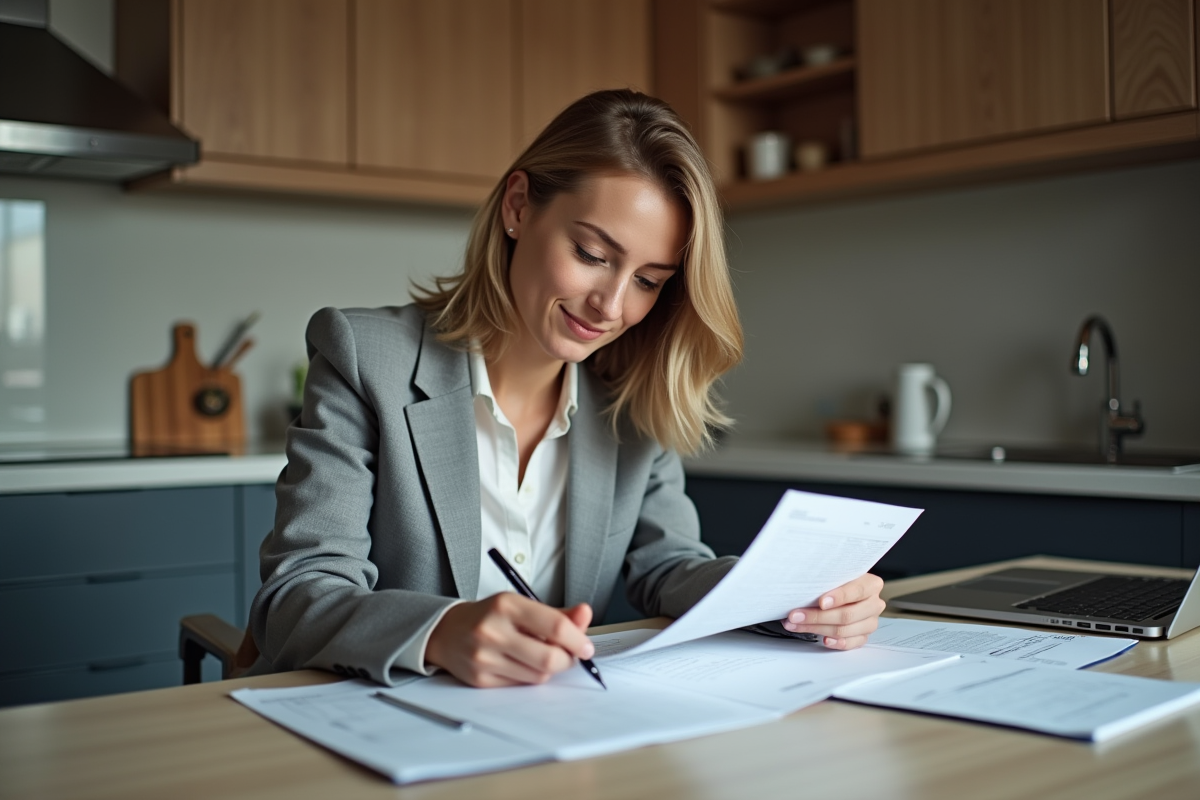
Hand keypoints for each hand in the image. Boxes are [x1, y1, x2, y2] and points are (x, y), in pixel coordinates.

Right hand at [425, 593, 594, 687]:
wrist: (446, 632)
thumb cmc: (491, 616)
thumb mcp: (521, 605)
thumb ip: (556, 614)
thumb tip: (586, 614)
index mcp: (507, 605)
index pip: (555, 626)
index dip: (578, 640)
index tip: (586, 646)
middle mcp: (493, 631)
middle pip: (549, 658)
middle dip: (568, 660)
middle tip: (569, 656)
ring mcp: (484, 658)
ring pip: (538, 676)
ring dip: (549, 670)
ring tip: (541, 657)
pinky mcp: (480, 680)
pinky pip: (520, 685)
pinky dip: (529, 678)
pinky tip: (521, 664)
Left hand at [782, 573, 884, 649]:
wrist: (846, 589)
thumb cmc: (838, 580)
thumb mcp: (835, 573)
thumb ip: (828, 579)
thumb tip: (804, 588)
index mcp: (871, 584)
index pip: (857, 591)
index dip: (839, 597)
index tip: (821, 602)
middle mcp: (873, 604)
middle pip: (847, 615)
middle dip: (818, 616)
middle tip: (796, 615)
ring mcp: (870, 622)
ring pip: (844, 631)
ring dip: (817, 629)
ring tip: (797, 625)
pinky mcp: (863, 636)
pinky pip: (850, 644)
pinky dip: (835, 643)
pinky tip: (823, 639)